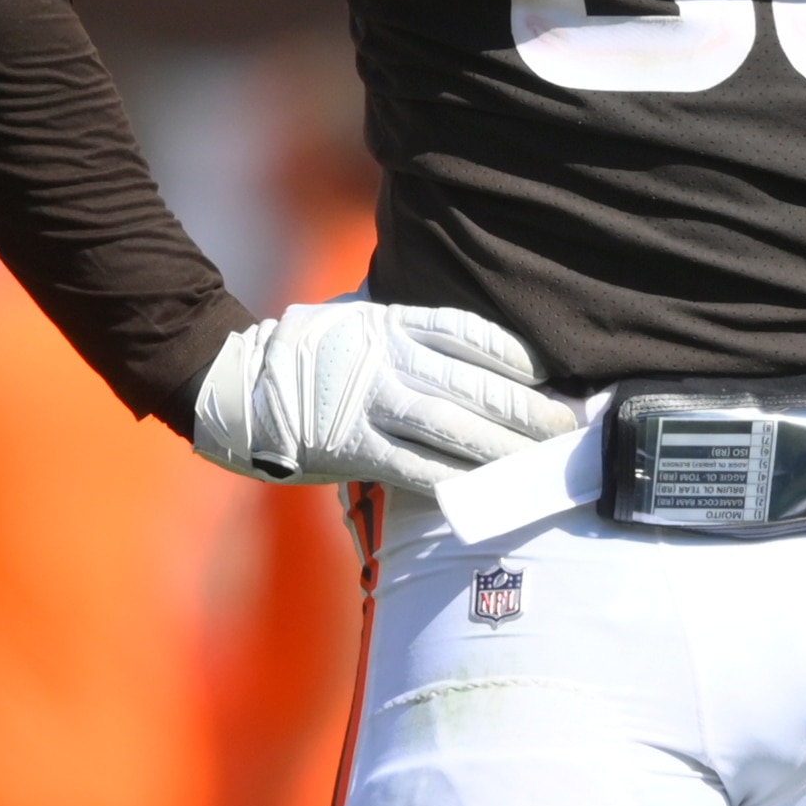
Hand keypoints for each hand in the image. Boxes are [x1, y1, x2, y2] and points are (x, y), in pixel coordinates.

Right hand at [193, 300, 574, 490]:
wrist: (240, 388)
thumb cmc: (307, 353)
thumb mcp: (357, 317)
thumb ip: (406, 326)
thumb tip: (465, 342)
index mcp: (390, 323)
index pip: (466, 332)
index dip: (512, 353)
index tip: (545, 372)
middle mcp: (386, 361)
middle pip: (472, 384)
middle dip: (525, 408)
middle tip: (565, 426)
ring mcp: (371, 406)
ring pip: (453, 428)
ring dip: (504, 448)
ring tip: (542, 460)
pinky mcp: (356, 450)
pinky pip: (418, 468)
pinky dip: (459, 480)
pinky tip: (492, 488)